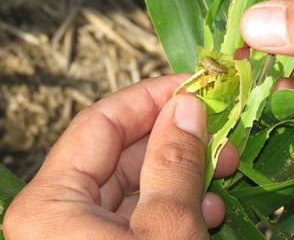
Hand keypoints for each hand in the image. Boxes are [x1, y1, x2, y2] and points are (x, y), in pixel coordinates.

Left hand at [3, 75, 238, 238]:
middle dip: (177, 137)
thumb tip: (187, 105)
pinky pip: (142, 215)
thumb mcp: (167, 229)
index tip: (194, 85)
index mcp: (52, 206)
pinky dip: (177, 205)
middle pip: (123, 152)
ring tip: (224, 165)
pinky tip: (209, 206)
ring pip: (139, 183)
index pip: (102, 123)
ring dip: (185, 172)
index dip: (151, 97)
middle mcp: (59, 216)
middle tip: (220, 127)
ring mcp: (84, 234)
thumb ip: (174, 164)